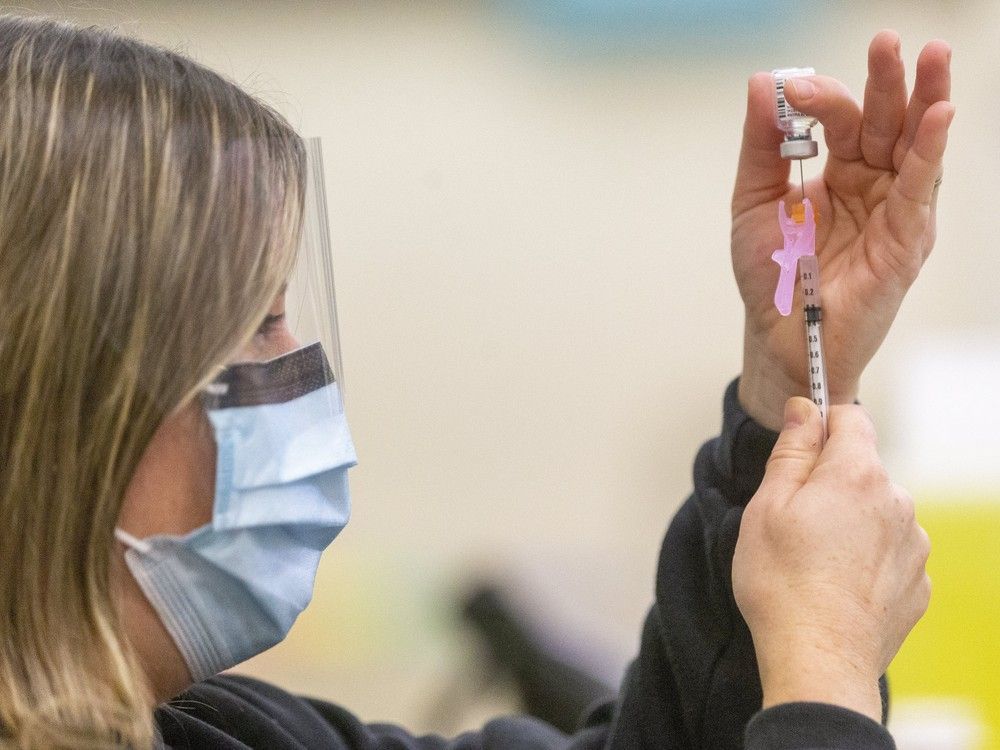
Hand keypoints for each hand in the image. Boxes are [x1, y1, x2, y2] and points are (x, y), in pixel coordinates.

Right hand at [732, 398, 929, 721]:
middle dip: (830, 482)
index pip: (850, 419)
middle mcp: (897, 502)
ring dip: (851, 521)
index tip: (798, 446)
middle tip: (793, 520)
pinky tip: (837, 583)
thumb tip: (804, 408)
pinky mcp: (918, 582)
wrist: (818, 659)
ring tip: (815, 560)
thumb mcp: (768, 505)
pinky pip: (890, 551)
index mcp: (856, 475)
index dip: (820, 424)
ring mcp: (914, 544)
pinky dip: (866, 558)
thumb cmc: (782, 582)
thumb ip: (792, 450)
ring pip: (877, 511)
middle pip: (861, 470)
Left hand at [733, 31, 953, 429]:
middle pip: (888, 123)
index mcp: (839, 173)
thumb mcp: (754, 202)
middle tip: (886, 41)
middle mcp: (872, 186)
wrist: (776, 337)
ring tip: (932, 57)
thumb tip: (762, 82)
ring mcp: (893, 212)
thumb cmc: (772, 276)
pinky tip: (938, 118)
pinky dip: (929, 155)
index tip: (791, 90)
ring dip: (926, 102)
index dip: (822, 100)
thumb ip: (760, 146)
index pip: (843, 120)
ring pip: (916, 148)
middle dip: (888, 81)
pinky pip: (920, 193)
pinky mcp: (905, 242)